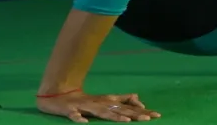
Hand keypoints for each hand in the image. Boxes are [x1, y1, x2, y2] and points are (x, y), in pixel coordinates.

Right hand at [36, 90, 160, 122]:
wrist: (60, 95)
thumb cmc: (87, 100)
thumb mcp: (106, 100)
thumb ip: (122, 100)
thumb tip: (139, 100)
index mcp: (108, 102)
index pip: (128, 108)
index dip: (142, 111)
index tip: (156, 115)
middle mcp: (100, 104)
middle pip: (119, 110)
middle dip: (134, 115)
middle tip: (148, 119)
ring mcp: (85, 107)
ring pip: (101, 112)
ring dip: (113, 117)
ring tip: (126, 121)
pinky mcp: (70, 110)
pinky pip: (74, 115)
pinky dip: (79, 119)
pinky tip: (84, 123)